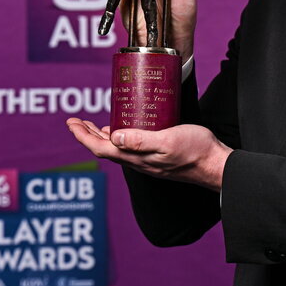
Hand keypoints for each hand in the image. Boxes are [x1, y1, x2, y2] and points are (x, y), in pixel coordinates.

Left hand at [66, 118, 230, 190]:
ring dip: (101, 136)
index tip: (71, 123)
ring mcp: (147, 159)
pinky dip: (119, 136)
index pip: (100, 148)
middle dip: (87, 135)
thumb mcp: (167, 141)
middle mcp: (138, 160)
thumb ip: (141, 141)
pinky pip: (130, 147)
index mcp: (136, 157)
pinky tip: (123, 129)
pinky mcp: (156, 154)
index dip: (83, 136)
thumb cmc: (195, 151)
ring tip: (92, 125)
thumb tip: (112, 137)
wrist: (214, 164)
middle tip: (75, 121)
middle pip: (104, 149)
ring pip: (116, 148)